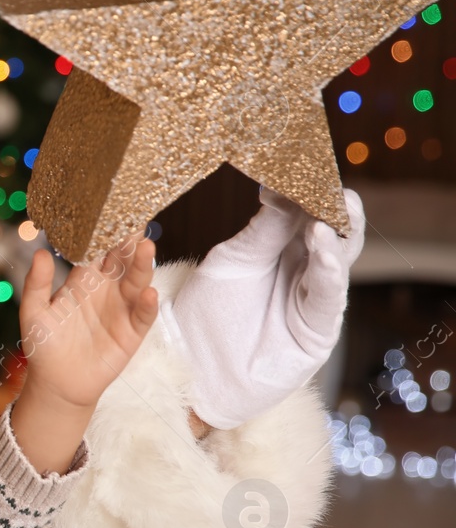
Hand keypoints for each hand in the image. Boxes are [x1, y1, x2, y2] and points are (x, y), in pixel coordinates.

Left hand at [19, 231, 159, 409]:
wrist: (57, 383)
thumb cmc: (43, 345)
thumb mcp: (33, 312)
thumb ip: (36, 284)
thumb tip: (40, 252)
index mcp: (83, 280)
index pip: (97, 250)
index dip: (103, 232)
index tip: (110, 210)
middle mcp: (106, 289)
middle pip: (121, 260)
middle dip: (127, 241)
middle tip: (134, 220)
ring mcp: (122, 309)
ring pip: (136, 281)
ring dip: (142, 265)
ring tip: (144, 247)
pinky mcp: (132, 332)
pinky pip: (142, 315)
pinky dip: (147, 305)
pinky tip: (147, 293)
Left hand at [157, 186, 365, 429]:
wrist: (192, 370)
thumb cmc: (206, 314)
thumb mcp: (232, 263)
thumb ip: (262, 232)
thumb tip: (283, 188)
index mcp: (279, 248)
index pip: (301, 211)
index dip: (306, 187)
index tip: (304, 158)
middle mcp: (302, 270)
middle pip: (328, 230)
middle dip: (330, 204)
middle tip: (329, 176)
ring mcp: (313, 299)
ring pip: (336, 258)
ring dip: (335, 231)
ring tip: (331, 204)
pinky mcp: (318, 330)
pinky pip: (328, 294)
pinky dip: (328, 267)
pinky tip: (323, 242)